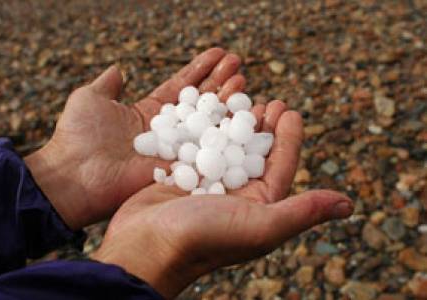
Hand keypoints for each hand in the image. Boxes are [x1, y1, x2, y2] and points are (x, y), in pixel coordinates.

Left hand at [25, 48, 244, 229]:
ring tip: (242, 80)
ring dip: (226, 102)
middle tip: (238, 64)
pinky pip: (207, 151)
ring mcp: (175, 151)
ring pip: (207, 123)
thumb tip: (118, 68)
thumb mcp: (89, 99)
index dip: (200, 70)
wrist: (74, 176)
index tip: (220, 54)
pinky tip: (241, 117)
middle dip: (219, 82)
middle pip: (199, 103)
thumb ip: (108, 85)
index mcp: (149, 114)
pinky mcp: (180, 170)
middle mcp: (167, 132)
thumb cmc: (78, 137)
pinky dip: (225, 135)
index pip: (181, 87)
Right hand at [92, 102, 353, 297]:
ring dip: (235, 122)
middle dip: (263, 126)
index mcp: (258, 207)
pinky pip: (199, 145)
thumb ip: (301, 212)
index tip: (290, 110)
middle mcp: (235, 196)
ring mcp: (207, 185)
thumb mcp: (259, 226)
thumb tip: (349, 204)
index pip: (280, 166)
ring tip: (242, 98)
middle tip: (270, 100)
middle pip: (255, 153)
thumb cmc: (203, 239)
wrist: (145, 247)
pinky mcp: (182, 176)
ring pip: (227, 146)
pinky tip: (207, 109)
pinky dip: (206, 126)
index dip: (288, 138)